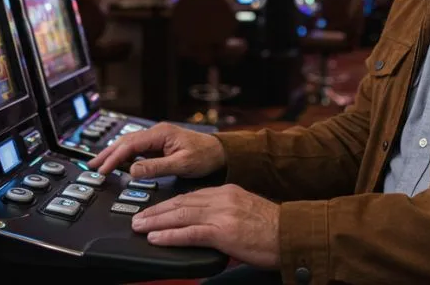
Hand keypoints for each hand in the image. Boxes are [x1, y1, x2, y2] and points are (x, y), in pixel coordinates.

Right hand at [88, 122, 224, 179]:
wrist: (220, 152)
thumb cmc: (205, 155)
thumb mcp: (181, 164)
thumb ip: (156, 167)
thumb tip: (133, 171)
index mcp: (161, 134)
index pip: (130, 145)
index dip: (114, 158)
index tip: (103, 170)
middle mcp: (157, 133)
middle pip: (125, 142)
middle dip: (107, 153)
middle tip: (91, 167)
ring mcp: (158, 139)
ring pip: (130, 145)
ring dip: (114, 154)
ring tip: (99, 165)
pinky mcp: (160, 146)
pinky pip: (137, 150)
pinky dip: (125, 156)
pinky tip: (118, 164)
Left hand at [131, 184, 280, 268]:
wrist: (292, 233)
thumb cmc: (272, 229)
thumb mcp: (246, 212)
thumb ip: (226, 213)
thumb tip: (206, 225)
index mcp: (228, 191)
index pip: (192, 196)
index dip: (169, 203)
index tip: (155, 210)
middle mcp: (222, 198)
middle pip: (181, 202)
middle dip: (156, 211)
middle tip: (137, 218)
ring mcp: (222, 214)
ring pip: (180, 215)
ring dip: (156, 222)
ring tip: (139, 227)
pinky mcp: (223, 231)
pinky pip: (190, 233)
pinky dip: (169, 236)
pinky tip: (155, 238)